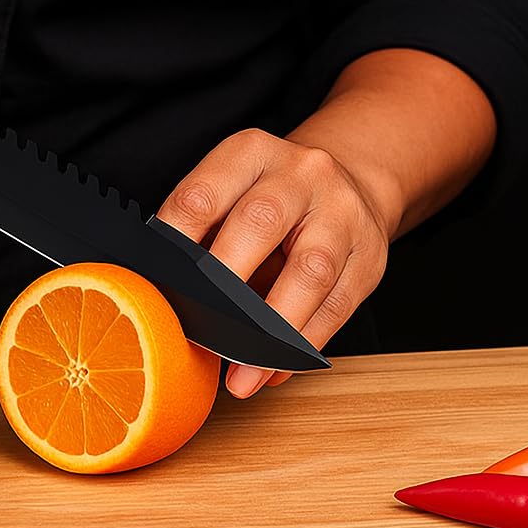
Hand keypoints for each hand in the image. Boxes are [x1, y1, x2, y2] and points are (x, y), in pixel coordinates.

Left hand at [155, 128, 394, 397]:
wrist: (348, 184)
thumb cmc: (268, 199)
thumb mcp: (231, 192)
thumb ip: (198, 234)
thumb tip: (157, 297)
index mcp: (250, 152)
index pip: (202, 196)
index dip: (175, 246)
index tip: (157, 293)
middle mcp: (301, 172)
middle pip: (260, 224)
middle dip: (224, 286)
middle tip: (198, 333)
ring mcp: (342, 212)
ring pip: (310, 271)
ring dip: (271, 332)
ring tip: (241, 375)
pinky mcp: (370, 255)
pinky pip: (337, 306)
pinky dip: (302, 345)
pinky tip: (274, 370)